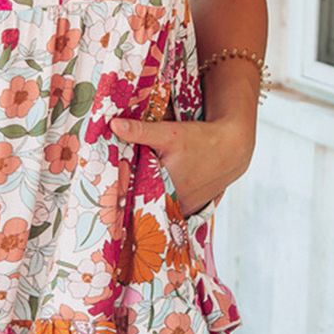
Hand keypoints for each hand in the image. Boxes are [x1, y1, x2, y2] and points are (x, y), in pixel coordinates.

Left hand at [110, 113, 254, 216]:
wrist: (231, 148)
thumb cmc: (201, 140)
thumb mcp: (170, 133)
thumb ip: (140, 131)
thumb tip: (113, 125)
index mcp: (164, 187)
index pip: (130, 195)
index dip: (116, 192)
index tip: (103, 190)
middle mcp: (174, 203)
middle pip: (142, 203)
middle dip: (128, 196)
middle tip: (111, 192)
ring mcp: (182, 209)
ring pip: (155, 207)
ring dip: (143, 200)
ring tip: (127, 193)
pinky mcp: (188, 209)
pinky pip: (166, 209)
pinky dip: (158, 202)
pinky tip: (149, 192)